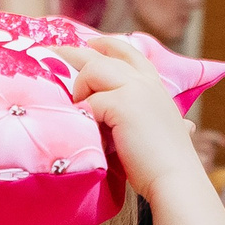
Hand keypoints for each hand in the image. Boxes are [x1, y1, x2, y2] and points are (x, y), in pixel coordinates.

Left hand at [47, 36, 204, 199]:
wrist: (175, 179)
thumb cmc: (163, 163)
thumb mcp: (157, 128)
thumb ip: (149, 116)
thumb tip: (159, 120)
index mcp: (154, 85)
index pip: (128, 52)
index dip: (105, 45)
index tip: (88, 45)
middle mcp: (145, 81)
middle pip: (101, 56)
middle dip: (72, 56)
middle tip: (48, 56)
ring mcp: (135, 89)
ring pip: (92, 70)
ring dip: (80, 91)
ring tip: (81, 114)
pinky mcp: (122, 104)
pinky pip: (89, 102)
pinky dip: (85, 118)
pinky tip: (90, 133)